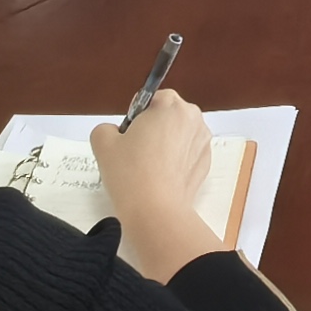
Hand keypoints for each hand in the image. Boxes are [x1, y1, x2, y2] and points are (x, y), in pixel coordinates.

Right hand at [88, 89, 230, 276]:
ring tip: (148, 168)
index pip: (151, 99)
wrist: (155, 211)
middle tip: (135, 153)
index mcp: (170, 105)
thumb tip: (115, 133)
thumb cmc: (130, 172)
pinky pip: (187, 154)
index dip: (136, 116)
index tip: (129, 136)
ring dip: (166, 144)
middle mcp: (193, 118)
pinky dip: (176, 161)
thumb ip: (106, 128)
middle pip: (168, 115)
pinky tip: (162, 177)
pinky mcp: (207, 163)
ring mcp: (203, 141)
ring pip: (179, 134)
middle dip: (153, 128)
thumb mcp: (103, 143)